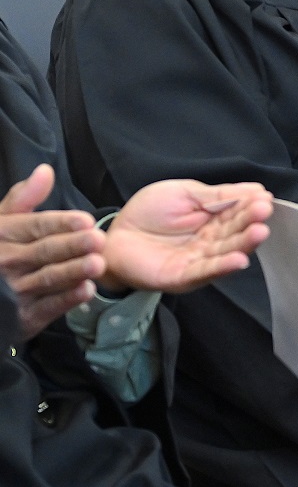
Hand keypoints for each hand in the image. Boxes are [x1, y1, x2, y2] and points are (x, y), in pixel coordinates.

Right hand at [0, 163, 105, 338]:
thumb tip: (46, 170)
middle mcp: (9, 261)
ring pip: (48, 278)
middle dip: (72, 245)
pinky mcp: (25, 316)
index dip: (61, 223)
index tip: (85, 219)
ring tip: (98, 264)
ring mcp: (16, 290)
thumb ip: (24, 198)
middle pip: (45, 251)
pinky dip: (67, 300)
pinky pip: (48, 307)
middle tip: (98, 239)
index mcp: (5, 235)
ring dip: (73, 271)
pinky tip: (87, 290)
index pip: (35, 226)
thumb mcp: (2, 222)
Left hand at [102, 180, 272, 293]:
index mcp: (213, 219)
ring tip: (259, 232)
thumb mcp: (185, 192)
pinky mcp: (184, 277)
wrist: (113, 237)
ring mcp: (199, 260)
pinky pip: (206, 272)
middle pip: (235, 232)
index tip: (265, 199)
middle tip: (264, 213)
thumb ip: (218, 194)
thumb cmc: (148, 212)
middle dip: (251, 223)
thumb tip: (255, 189)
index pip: (237, 211)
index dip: (250, 205)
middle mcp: (211, 241)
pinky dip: (223, 267)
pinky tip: (240, 260)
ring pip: (226, 252)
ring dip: (244, 244)